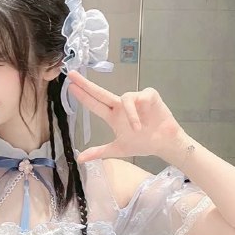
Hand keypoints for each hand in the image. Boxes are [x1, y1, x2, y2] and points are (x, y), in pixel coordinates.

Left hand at [66, 70, 182, 163]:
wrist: (164, 143)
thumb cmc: (143, 143)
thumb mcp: (118, 149)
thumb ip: (99, 152)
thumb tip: (79, 159)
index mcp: (113, 116)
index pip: (94, 104)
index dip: (82, 96)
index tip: (70, 86)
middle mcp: (121, 105)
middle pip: (101, 92)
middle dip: (86, 84)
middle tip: (72, 75)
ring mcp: (135, 98)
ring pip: (125, 98)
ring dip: (131, 115)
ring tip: (138, 129)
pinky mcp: (148, 95)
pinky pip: (140, 98)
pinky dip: (139, 112)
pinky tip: (144, 122)